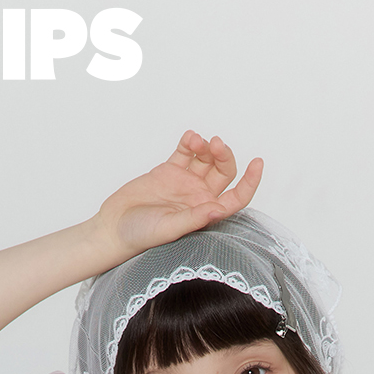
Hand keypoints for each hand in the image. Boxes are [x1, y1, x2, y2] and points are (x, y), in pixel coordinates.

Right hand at [90, 131, 263, 264]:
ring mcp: (185, 183)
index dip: (250, 182)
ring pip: (206, 159)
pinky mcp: (169, 171)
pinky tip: (189, 138)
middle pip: (224, 173)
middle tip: (214, 145)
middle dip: (224, 156)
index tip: (257, 163)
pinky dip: (189, 142)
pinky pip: (185, 152)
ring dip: (206, 147)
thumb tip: (218, 209)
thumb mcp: (169, 229)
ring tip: (196, 141)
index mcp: (206, 213)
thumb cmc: (141, 236)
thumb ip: (194, 218)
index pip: (237, 197)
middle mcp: (199, 197)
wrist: (115, 227)